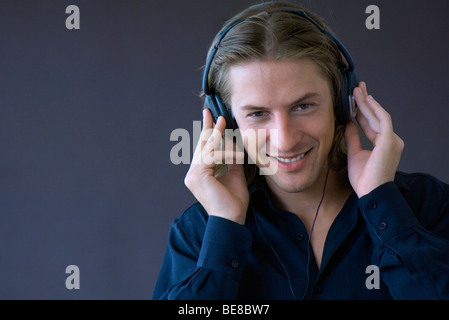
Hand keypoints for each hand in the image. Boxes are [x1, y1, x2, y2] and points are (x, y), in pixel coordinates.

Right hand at [184, 109, 248, 224]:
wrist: (232, 219)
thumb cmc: (234, 200)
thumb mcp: (235, 173)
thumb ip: (231, 158)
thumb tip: (232, 141)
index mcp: (201, 173)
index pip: (203, 149)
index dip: (207, 132)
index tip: (212, 117)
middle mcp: (193, 173)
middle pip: (201, 146)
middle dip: (207, 128)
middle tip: (212, 113)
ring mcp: (193, 175)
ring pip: (206, 149)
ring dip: (218, 137)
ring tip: (224, 124)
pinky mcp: (197, 176)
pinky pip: (211, 157)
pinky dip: (226, 153)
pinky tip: (238, 154)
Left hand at [344, 82, 403, 197]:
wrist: (370, 192)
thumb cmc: (364, 178)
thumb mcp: (354, 153)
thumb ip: (353, 137)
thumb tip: (348, 123)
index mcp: (384, 144)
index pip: (372, 124)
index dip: (362, 112)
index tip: (353, 101)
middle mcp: (391, 140)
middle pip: (376, 117)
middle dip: (366, 101)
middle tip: (357, 87)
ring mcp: (392, 140)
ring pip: (378, 115)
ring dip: (367, 102)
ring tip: (357, 89)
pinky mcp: (389, 140)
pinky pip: (382, 120)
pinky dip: (373, 109)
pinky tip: (365, 99)